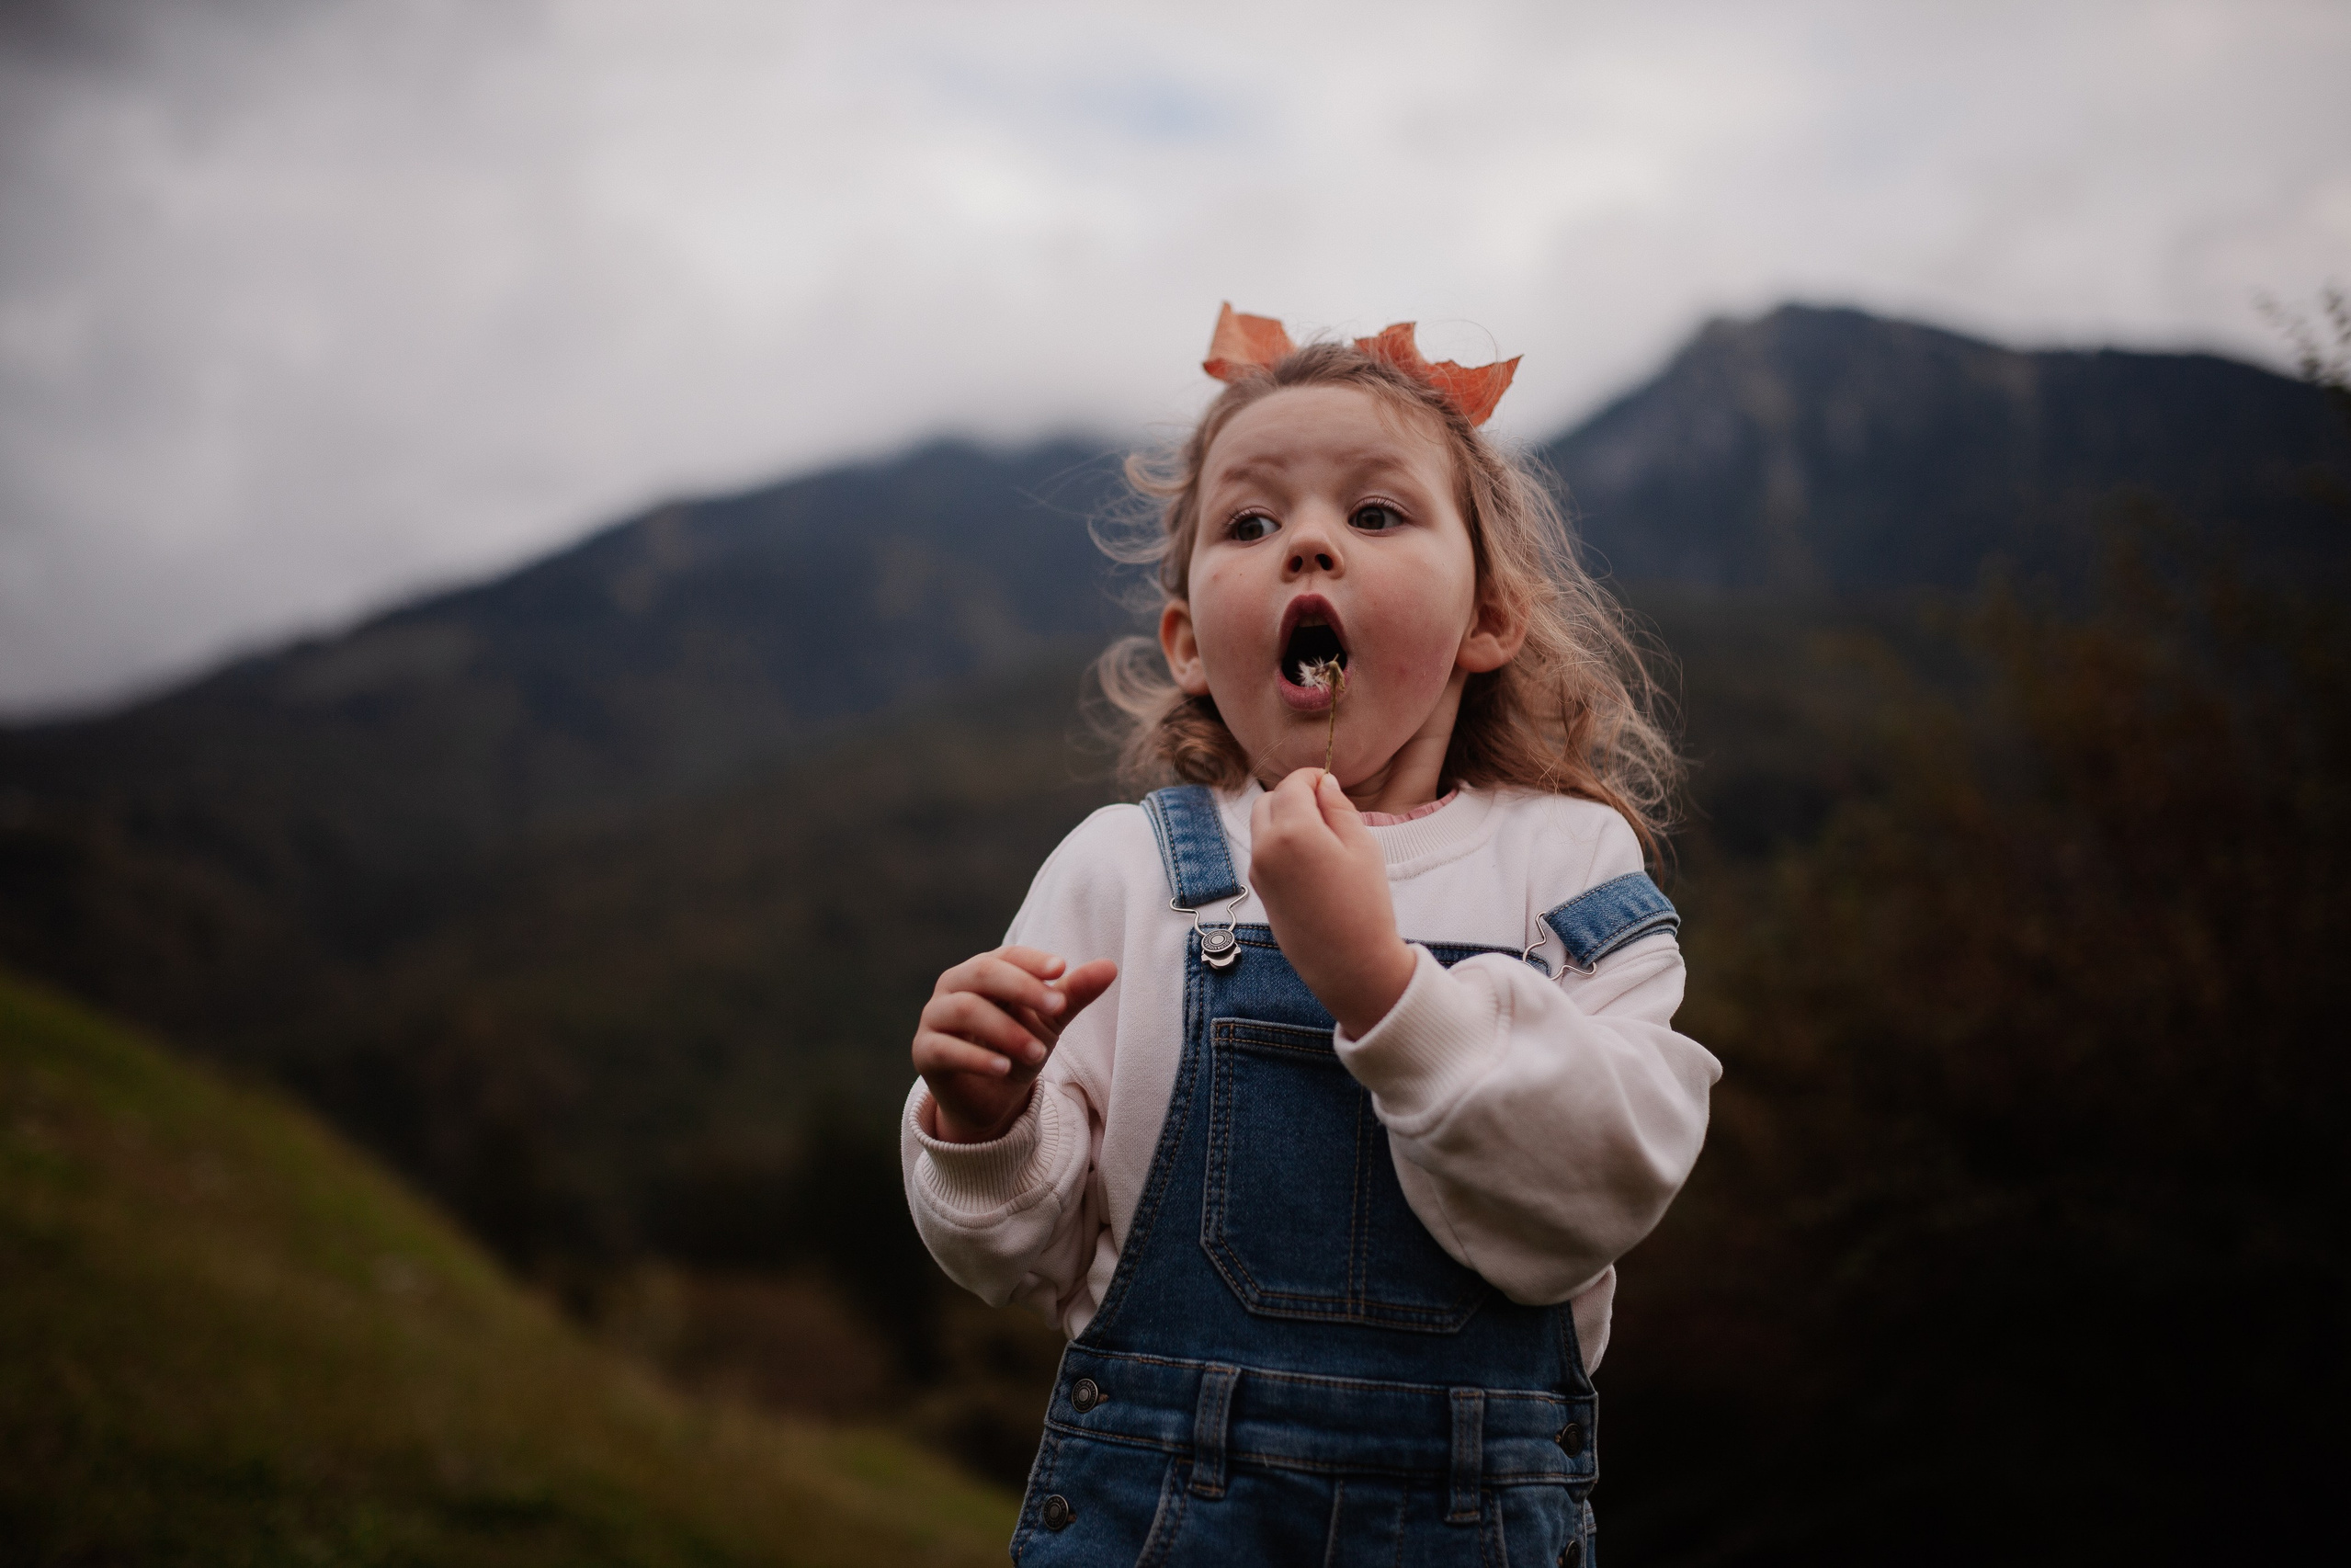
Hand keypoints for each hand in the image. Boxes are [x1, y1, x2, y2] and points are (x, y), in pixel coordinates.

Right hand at [913, 945, 1117, 1143]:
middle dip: (1021, 987)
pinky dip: (976, 1057)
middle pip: (981, 973)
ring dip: (1006, 1029)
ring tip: (1038, 1052)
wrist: (990, 1097)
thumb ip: (1073, 994)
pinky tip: (1003, 1068)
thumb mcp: (1049, 1022)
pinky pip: (945, 1048)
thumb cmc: (1018, 1045)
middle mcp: (953, 987)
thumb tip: (1110, 966)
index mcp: (982, 971)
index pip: (1005, 955)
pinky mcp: (924, 1052)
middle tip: (1057, 1007)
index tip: (1061, 969)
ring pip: (964, 1009)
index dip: (1031, 961)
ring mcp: (934, 1018)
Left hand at [1248, 769, 1416, 1036]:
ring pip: (1261, 825)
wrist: (1348, 964)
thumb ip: (1339, 809)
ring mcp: (1257, 870)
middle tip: (1326, 808)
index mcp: (1292, 831)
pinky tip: (1310, 860)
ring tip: (1321, 836)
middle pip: (1268, 800)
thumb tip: (1324, 784)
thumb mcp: (1362, 848)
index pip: (1292, 784)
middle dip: (1293, 795)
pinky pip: (1263, 851)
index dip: (1311, 777)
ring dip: (1283, 818)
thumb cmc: (1364, 905)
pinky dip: (1279, 842)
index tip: (1329, 783)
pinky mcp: (1258, 889)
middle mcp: (1265, 847)